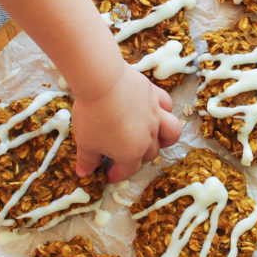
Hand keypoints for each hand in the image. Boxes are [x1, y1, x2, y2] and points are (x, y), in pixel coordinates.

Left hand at [71, 62, 182, 182]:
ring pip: (172, 132)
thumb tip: (84, 173)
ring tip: (155, 138)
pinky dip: (164, 110)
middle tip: (123, 154)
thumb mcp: (85, 142)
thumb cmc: (92, 116)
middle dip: (138, 158)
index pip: (127, 170)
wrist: (103, 82)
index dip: (116, 175)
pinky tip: (154, 110)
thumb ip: (87, 160)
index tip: (107, 175)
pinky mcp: (154, 96)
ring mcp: (155, 116)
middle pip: (150, 153)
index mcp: (130, 153)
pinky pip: (166, 105)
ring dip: (166, 139)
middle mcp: (148, 137)